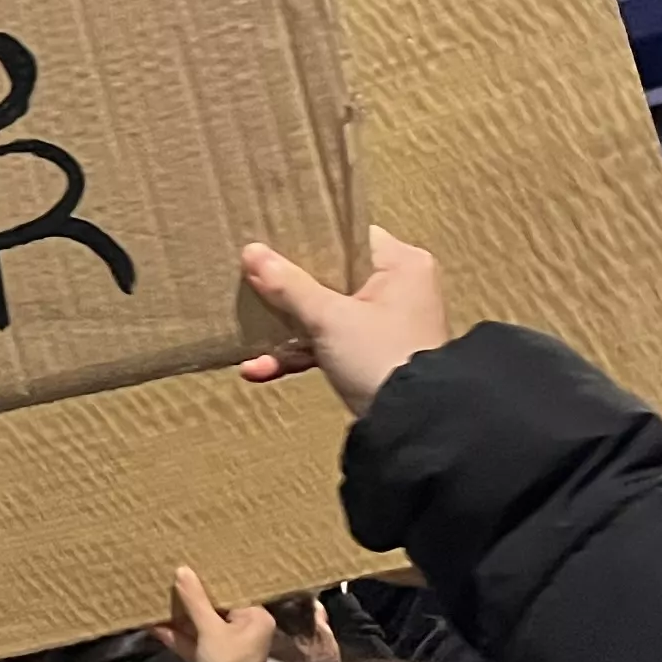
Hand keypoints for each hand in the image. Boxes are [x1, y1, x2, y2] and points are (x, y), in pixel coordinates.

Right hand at [165, 565, 279, 661]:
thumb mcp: (210, 630)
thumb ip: (195, 601)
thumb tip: (182, 570)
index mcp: (255, 618)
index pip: (232, 593)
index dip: (211, 580)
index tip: (192, 564)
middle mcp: (245, 630)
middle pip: (215, 608)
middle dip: (191, 598)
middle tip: (172, 578)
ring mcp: (226, 647)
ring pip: (201, 626)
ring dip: (180, 617)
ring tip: (158, 598)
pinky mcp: (211, 661)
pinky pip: (194, 642)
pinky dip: (177, 635)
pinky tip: (153, 623)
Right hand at [237, 228, 446, 411]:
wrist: (413, 426)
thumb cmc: (381, 358)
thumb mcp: (329, 318)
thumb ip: (289, 285)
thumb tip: (252, 252)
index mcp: (402, 264)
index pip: (348, 236)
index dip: (309, 238)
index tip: (270, 241)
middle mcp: (400, 288)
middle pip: (332, 275)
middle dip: (289, 289)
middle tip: (252, 282)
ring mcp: (386, 324)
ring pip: (328, 313)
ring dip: (288, 329)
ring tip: (249, 337)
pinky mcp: (374, 355)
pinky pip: (331, 344)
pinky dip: (301, 354)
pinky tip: (259, 370)